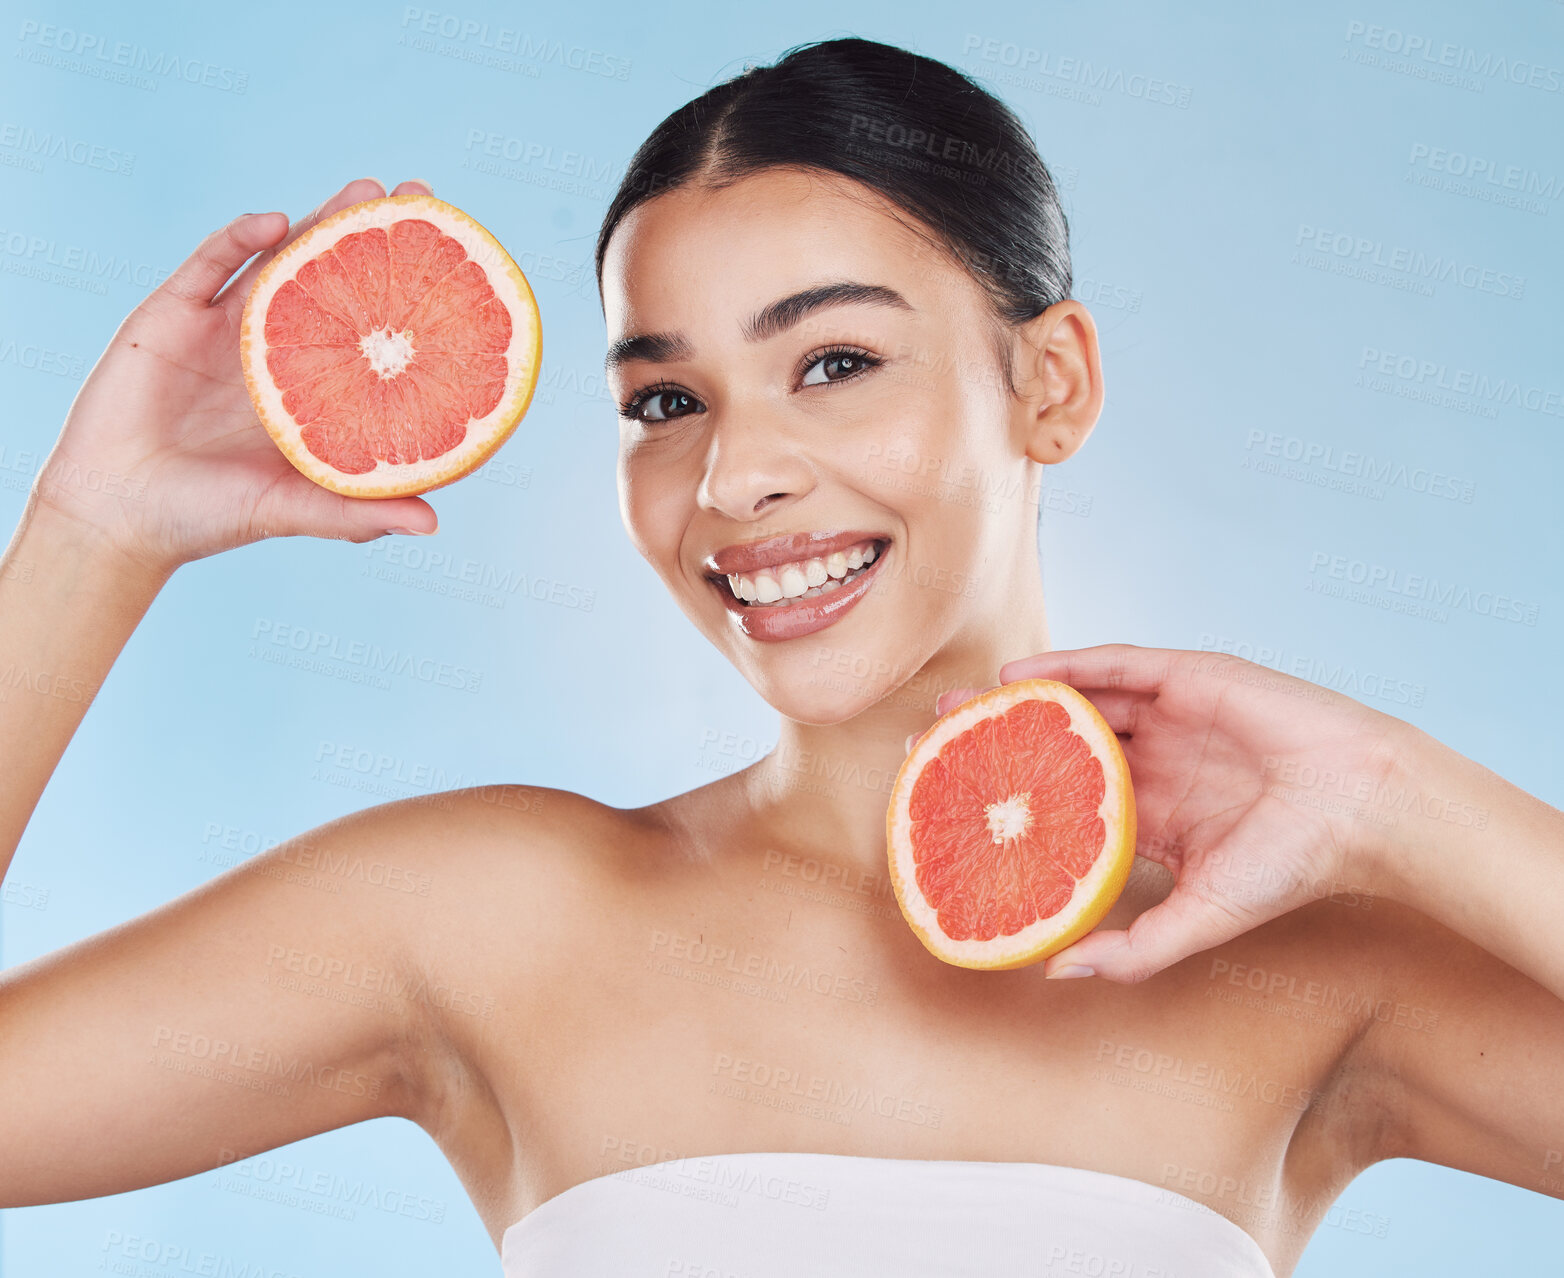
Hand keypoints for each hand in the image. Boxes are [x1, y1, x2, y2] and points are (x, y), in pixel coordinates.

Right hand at [29, 178, 440, 576]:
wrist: (115, 514)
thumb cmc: (207, 518)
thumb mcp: (295, 511)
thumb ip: (360, 514)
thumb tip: (433, 527)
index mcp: (309, 390)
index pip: (367, 329)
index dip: (404, 294)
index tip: (453, 264)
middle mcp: (274, 351)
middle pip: (332, 278)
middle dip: (372, 236)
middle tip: (418, 195)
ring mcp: (223, 328)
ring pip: (280, 259)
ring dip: (321, 220)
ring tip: (368, 190)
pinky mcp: (169, 314)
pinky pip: (208, 264)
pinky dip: (240, 238)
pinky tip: (277, 220)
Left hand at [923, 644, 1411, 981]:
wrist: (1360, 808)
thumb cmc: (1290, 864)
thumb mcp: (1200, 918)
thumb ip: (1133, 949)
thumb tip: (1056, 973)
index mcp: (1148, 812)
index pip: (1062, 800)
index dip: (1010, 802)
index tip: (952, 810)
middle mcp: (1149, 759)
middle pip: (1053, 743)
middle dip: (994, 745)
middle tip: (932, 750)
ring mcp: (1165, 716)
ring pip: (1073, 700)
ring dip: (1013, 702)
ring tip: (955, 710)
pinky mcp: (1185, 677)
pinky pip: (1111, 665)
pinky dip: (1062, 667)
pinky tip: (1014, 676)